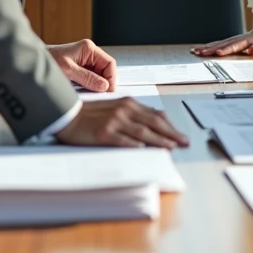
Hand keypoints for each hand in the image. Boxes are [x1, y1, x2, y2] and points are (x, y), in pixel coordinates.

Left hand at [47, 40, 115, 91]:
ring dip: (97, 84)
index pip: (109, 63)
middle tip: (102, 94)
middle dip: (105, 82)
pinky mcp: (79, 68)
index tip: (109, 90)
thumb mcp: (68, 71)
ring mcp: (84, 60)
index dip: (111, 77)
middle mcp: (88, 53)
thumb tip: (104, 86)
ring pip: (99, 74)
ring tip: (92, 93)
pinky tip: (85, 90)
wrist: (32, 62)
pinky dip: (90, 84)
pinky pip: (91, 77)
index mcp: (88, 48)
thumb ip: (87, 78)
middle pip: (105, 69)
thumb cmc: (48, 61)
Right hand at [55, 98, 189, 148]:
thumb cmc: (92, 114)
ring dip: (159, 140)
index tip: (180, 134)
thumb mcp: (116, 108)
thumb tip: (154, 121)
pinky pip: (122, 139)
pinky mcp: (103, 132)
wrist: (68, 115)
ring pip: (142, 132)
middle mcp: (124, 110)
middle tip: (184, 142)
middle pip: (153, 123)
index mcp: (129, 103)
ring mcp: (114, 121)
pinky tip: (144, 149)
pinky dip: (134, 144)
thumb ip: (133, 114)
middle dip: (171, 134)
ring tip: (171, 147)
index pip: (155, 115)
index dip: (170, 125)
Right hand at [191, 28, 252, 56]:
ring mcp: (231, 40)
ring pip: (216, 44)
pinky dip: (208, 46)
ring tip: (195, 51)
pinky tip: (200, 49)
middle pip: (221, 45)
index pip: (234, 47)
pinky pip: (217, 44)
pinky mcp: (229, 42)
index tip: (218, 53)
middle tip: (199, 53)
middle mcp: (235, 40)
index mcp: (244, 42)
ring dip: (206, 48)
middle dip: (210, 49)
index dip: (226, 50)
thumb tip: (252, 51)